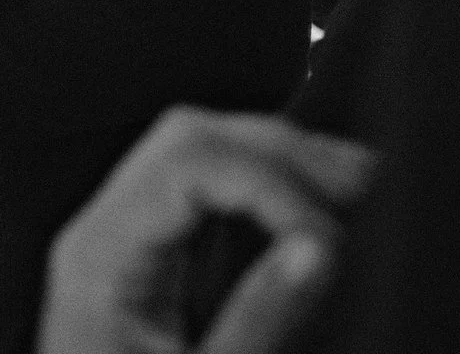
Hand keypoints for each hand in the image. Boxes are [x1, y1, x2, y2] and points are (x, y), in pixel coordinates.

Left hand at [39, 107, 376, 353]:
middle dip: (282, 153)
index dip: (269, 183)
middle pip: (190, 139)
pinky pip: (201, 195)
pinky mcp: (146, 258)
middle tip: (360, 192)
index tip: (326, 240)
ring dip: (278, 163)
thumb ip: (259, 321)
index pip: (185, 162)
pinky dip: (262, 192)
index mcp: (100, 255)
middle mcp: (102, 231)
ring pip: (198, 154)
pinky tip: (309, 215)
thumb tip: (316, 249)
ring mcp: (121, 239)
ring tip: (351, 194)